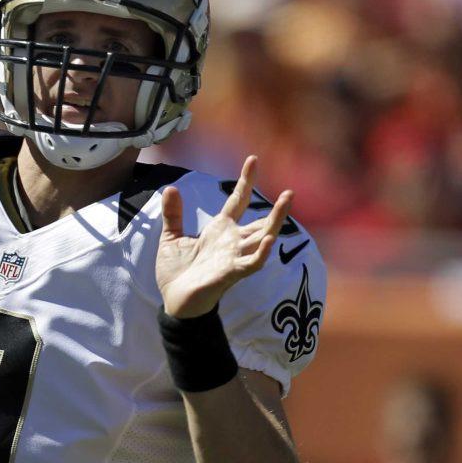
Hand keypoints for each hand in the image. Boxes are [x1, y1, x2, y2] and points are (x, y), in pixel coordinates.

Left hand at [156, 155, 291, 318]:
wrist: (174, 301)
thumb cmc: (177, 272)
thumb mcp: (172, 237)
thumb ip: (173, 215)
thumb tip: (171, 188)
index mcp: (220, 230)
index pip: (238, 201)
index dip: (246, 182)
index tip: (253, 160)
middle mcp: (232, 242)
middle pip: (259, 221)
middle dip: (276, 209)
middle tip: (291, 192)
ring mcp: (234, 257)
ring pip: (262, 238)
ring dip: (275, 222)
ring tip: (286, 203)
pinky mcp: (230, 274)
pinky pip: (251, 263)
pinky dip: (261, 253)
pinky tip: (269, 240)